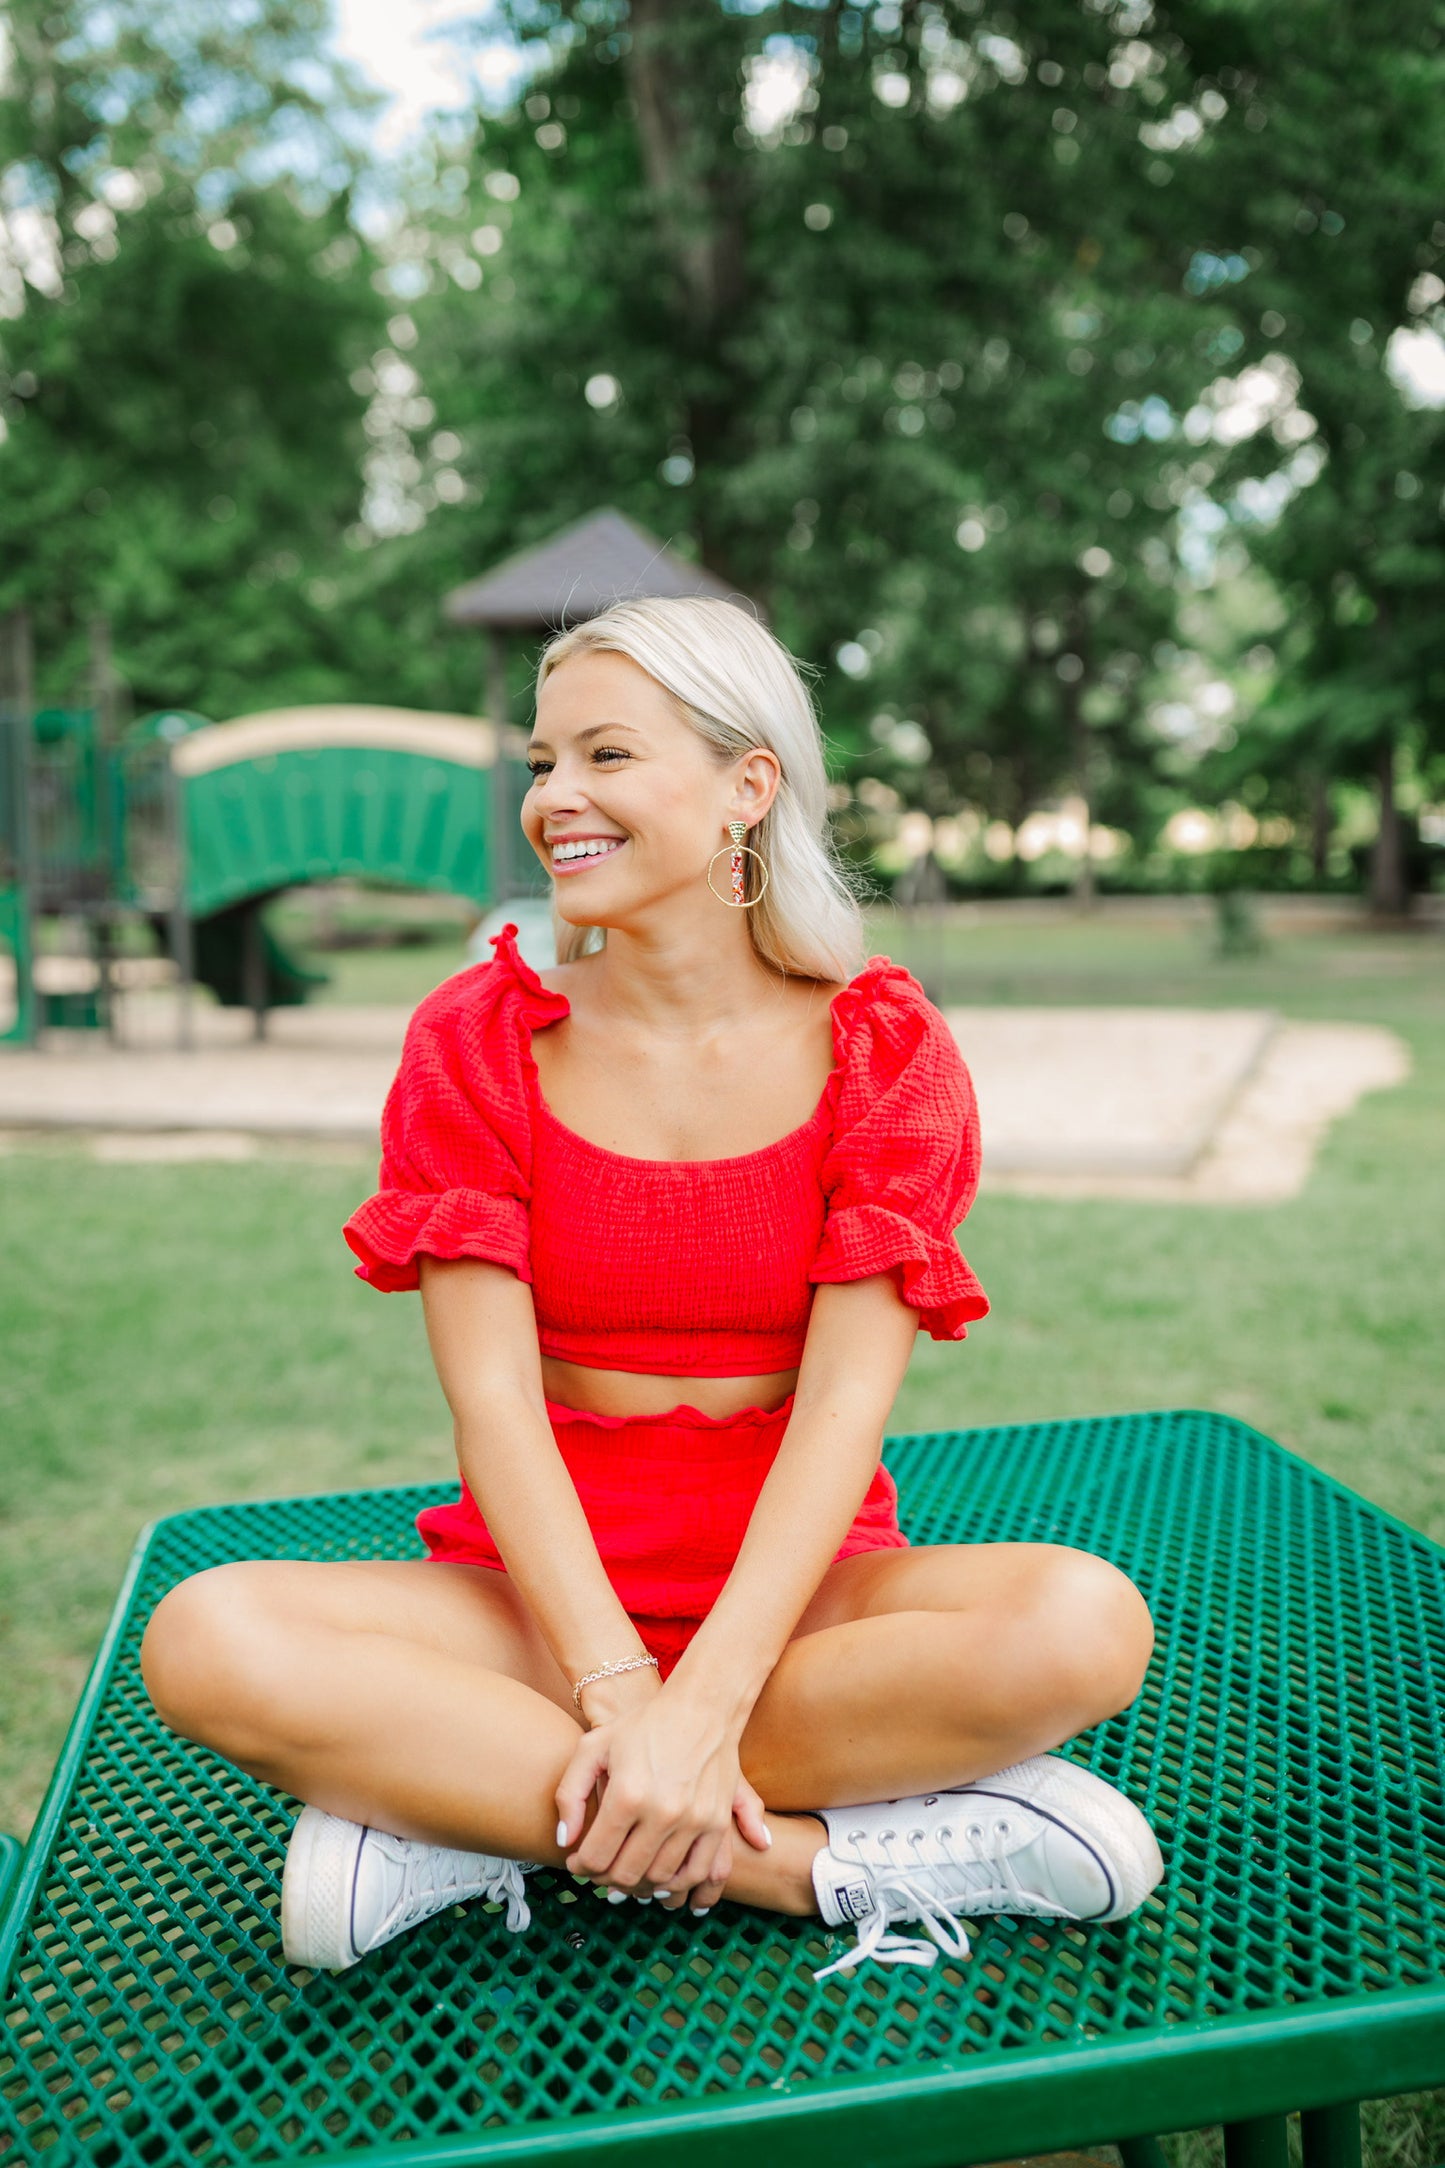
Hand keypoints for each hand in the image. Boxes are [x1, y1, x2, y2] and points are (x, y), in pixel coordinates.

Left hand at [555, 1688, 770, 1910]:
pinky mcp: (716, 1823)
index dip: (581, 1867)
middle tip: (599, 1869)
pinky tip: (661, 1883)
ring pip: (660, 1880)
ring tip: (626, 1875)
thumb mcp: (593, 1747)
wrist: (701, 1707)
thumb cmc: (641, 1725)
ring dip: (639, 1887)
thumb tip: (565, 1842)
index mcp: (627, 1794)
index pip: (596, 1856)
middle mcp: (662, 1812)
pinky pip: (698, 1874)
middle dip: (605, 1878)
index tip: (577, 1862)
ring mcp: (693, 1820)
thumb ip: (570, 1794)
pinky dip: (678, 1888)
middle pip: (626, 1874)